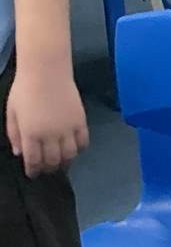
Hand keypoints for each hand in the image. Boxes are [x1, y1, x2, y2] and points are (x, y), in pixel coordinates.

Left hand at [7, 59, 87, 176]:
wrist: (46, 72)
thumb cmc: (24, 89)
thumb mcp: (11, 111)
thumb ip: (14, 133)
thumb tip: (19, 152)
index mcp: (30, 132)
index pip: (33, 159)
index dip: (33, 170)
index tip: (33, 174)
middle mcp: (51, 135)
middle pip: (53, 160)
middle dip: (49, 168)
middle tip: (47, 170)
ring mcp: (68, 129)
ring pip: (70, 155)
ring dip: (66, 162)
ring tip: (62, 163)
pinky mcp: (80, 122)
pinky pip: (83, 142)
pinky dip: (79, 149)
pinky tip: (74, 149)